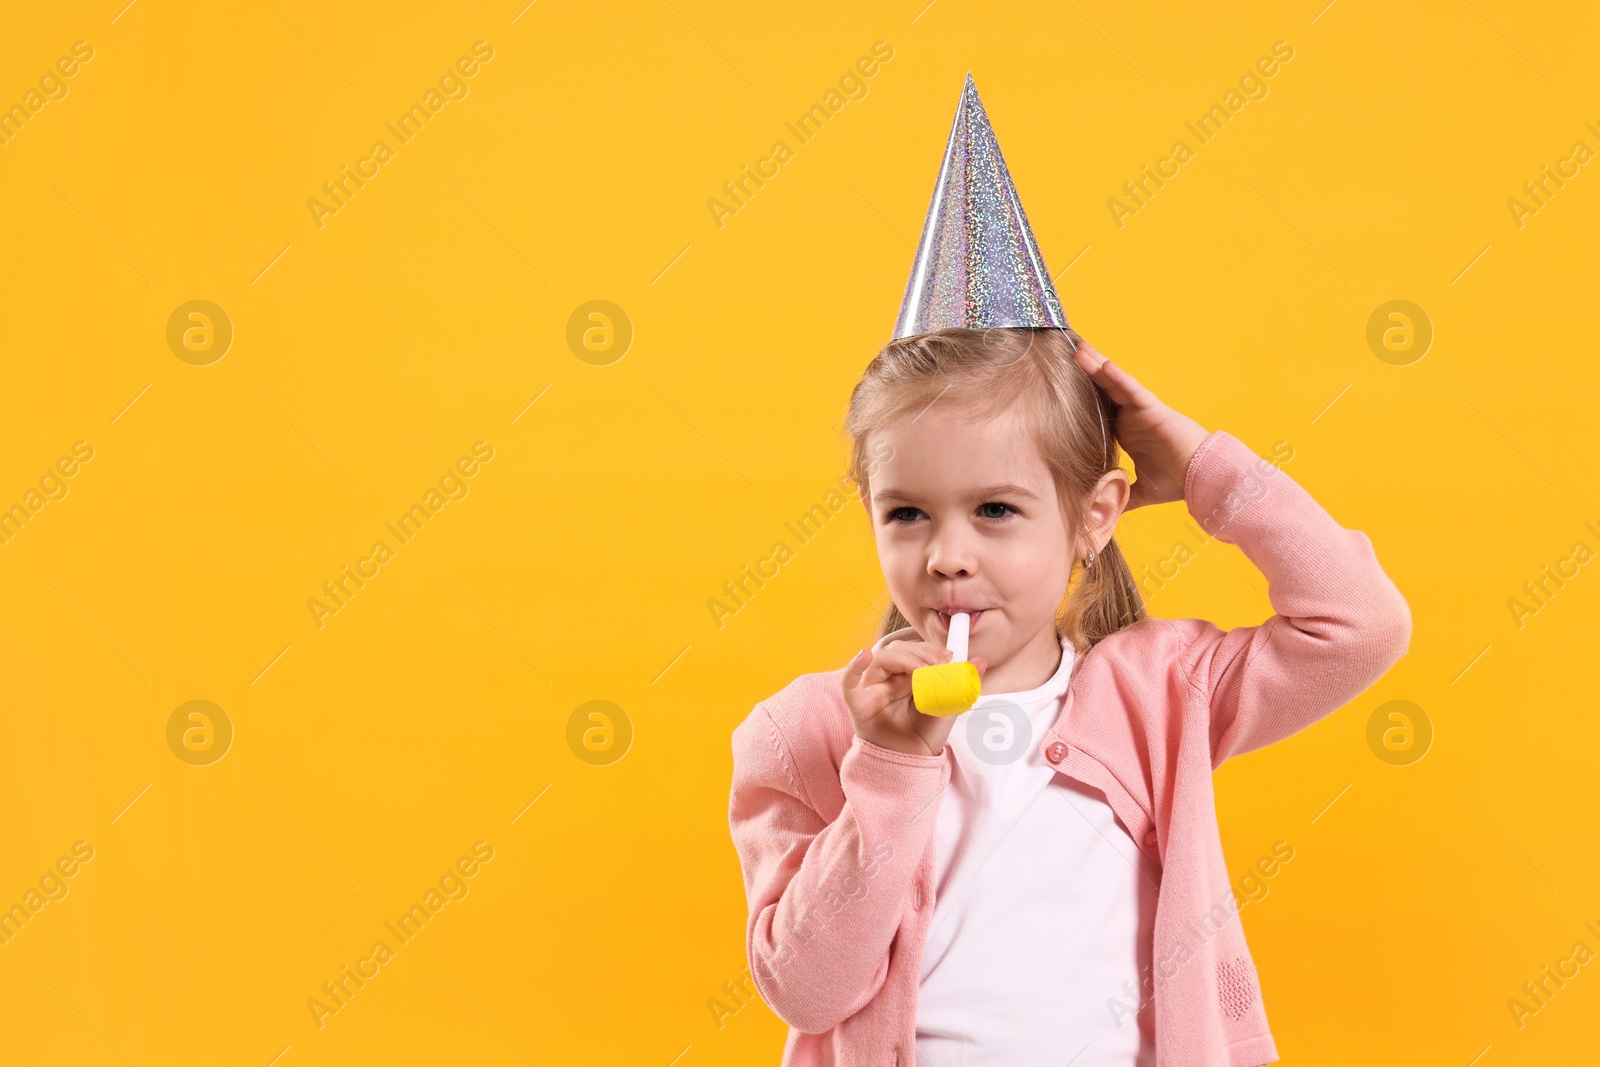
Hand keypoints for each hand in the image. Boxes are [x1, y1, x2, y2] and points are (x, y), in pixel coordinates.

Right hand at [840, 642, 988, 756]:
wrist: (913, 763)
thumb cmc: (925, 734)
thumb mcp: (949, 706)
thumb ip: (961, 683)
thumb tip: (980, 661)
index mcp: (907, 675)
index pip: (914, 649)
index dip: (929, 648)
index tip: (949, 655)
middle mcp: (888, 679)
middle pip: (897, 651)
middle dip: (920, 653)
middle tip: (939, 663)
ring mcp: (872, 690)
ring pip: (879, 660)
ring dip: (902, 659)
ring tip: (921, 670)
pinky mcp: (858, 704)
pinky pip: (848, 683)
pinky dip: (853, 667)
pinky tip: (864, 657)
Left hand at [1073, 339, 1210, 510]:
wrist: (1203, 481)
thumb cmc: (1178, 483)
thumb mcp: (1142, 492)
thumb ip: (1122, 497)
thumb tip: (1101, 513)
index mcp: (1127, 433)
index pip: (1100, 409)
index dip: (1082, 396)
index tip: (1060, 386)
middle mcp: (1132, 419)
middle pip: (1105, 390)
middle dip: (1087, 373)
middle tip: (1067, 353)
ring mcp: (1142, 412)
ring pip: (1116, 384)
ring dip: (1098, 367)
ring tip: (1079, 349)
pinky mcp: (1154, 410)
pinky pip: (1134, 391)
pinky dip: (1119, 379)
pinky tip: (1104, 366)